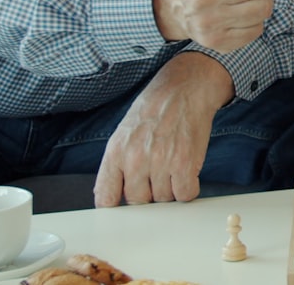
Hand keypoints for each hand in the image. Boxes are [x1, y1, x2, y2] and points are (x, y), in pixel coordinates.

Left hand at [94, 52, 233, 205]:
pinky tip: (186, 171)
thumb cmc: (156, 107)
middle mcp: (135, 160)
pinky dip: (188, 187)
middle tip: (156, 173)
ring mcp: (161, 163)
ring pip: (164, 199)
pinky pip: (185, 194)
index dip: (115, 206)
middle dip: (148, 192)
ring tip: (172, 164)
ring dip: (170, 188)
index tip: (122, 207)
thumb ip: (116, 164)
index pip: (105, 197)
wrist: (185, 88)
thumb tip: (110, 195)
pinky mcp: (185, 164)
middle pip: (138, 201)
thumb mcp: (124, 132)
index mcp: (116, 152)